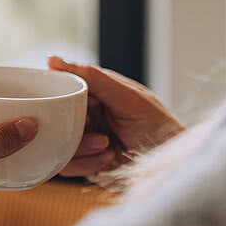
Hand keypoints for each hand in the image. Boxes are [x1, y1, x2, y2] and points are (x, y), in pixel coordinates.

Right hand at [49, 56, 184, 179]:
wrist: (173, 165)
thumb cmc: (158, 126)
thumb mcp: (126, 96)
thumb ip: (92, 77)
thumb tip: (52, 60)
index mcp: (95, 93)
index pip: (62, 88)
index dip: (57, 95)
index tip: (57, 101)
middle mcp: (87, 116)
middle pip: (55, 118)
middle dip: (69, 124)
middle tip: (90, 125)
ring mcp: (85, 140)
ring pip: (57, 142)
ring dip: (80, 146)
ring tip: (105, 144)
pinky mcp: (86, 164)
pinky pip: (66, 165)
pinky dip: (86, 163)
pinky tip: (108, 158)